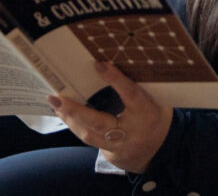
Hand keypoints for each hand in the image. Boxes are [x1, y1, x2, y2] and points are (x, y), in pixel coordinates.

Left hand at [48, 60, 171, 173]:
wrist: (162, 151)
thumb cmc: (154, 115)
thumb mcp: (152, 99)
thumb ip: (135, 85)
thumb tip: (108, 62)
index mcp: (147, 113)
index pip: (131, 94)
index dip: (116, 79)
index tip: (98, 64)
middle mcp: (132, 133)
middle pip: (100, 123)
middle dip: (76, 111)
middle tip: (56, 98)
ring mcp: (120, 147)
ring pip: (90, 136)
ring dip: (70, 119)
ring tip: (56, 104)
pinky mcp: (111, 155)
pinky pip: (90, 140)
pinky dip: (77, 127)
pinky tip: (65, 115)